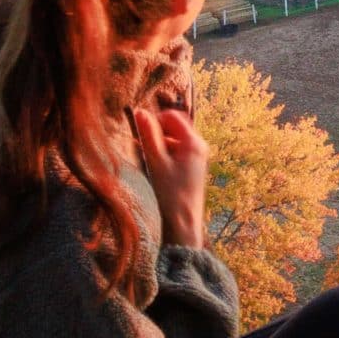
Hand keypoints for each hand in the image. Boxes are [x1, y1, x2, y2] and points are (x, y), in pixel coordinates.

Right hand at [133, 101, 208, 250]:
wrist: (183, 225)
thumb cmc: (169, 194)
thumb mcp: (156, 162)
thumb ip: (148, 135)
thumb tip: (140, 112)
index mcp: (194, 142)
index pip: (173, 116)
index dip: (155, 119)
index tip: (139, 130)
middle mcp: (199, 147)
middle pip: (175, 128)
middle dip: (156, 131)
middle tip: (138, 143)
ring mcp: (197, 159)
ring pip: (174, 141)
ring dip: (158, 143)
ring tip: (143, 156)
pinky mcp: (192, 169)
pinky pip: (176, 153)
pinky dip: (163, 154)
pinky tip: (152, 165)